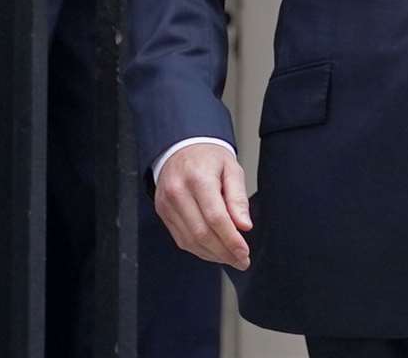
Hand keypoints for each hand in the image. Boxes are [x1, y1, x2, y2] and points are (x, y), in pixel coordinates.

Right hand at [155, 143, 252, 270]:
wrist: (181, 147)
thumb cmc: (209, 157)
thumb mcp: (231, 168)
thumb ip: (238, 198)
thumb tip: (244, 226)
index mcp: (198, 178)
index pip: (216, 218)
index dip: (231, 240)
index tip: (244, 253)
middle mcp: (178, 192)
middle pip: (202, 233)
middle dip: (224, 252)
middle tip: (241, 261)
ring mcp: (167, 204)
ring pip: (190, 240)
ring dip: (212, 255)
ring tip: (230, 258)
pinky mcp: (163, 212)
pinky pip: (181, 239)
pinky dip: (199, 249)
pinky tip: (214, 251)